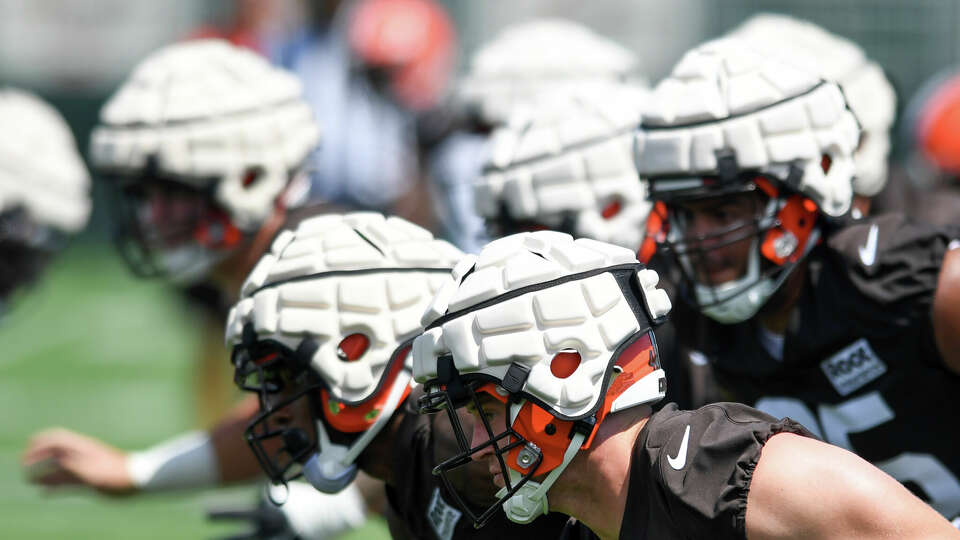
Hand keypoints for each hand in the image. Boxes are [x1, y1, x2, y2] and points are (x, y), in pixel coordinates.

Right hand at [21, 427, 136, 495]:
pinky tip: (46, 491)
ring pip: (60, 466)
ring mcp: (86, 465)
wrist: (140, 478)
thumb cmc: (117, 473)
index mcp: (82, 447)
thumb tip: (56, 461)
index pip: (56, 438)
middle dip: (38, 456)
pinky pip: (67, 479)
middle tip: (25, 464)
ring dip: (44, 471)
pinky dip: (54, 483)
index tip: (27, 455)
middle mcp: (83, 453)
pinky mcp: (91, 477)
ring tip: (30, 479)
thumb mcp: (93, 471)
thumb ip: (74, 466)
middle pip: (55, 451)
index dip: (39, 444)